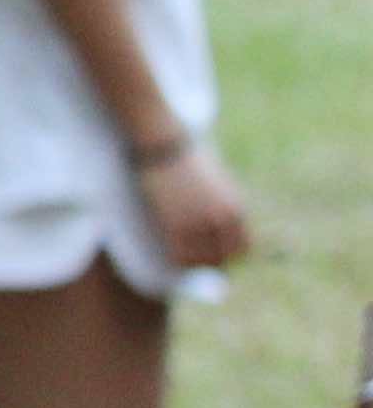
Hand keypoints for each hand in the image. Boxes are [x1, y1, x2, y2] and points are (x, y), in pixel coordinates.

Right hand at [137, 138, 250, 271]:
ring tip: (178, 253)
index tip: (210, 254)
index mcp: (236, 208)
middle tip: (192, 259)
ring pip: (202, 261)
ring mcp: (201, 222)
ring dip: (192, 262)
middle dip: (210, 262)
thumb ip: (218, 202)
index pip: (242, 248)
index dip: (226, 255)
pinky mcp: (177, 223)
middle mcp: (224, 218)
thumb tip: (212, 220)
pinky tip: (167, 250)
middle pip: (224, 258)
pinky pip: (181, 257)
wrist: (165, 145)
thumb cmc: (185, 157)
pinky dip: (176, 260)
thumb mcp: (213, 181)